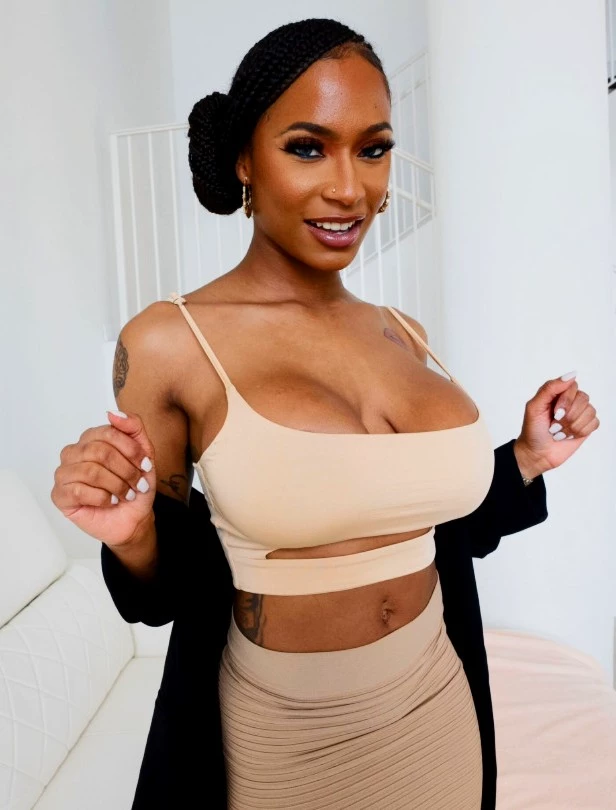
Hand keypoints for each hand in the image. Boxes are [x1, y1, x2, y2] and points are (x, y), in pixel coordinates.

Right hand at [51, 411, 155, 546]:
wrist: (133, 517)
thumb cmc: (135, 486)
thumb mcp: (144, 453)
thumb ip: (133, 427)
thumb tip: (113, 413)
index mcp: (91, 439)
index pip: (108, 432)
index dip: (131, 450)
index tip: (145, 465)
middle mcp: (74, 453)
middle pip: (99, 452)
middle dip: (126, 470)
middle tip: (137, 484)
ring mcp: (64, 473)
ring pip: (90, 472)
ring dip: (117, 486)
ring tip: (125, 494)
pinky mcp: (59, 495)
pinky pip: (79, 491)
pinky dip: (102, 498)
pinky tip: (109, 501)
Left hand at [513, 372, 599, 478]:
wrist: (537, 454)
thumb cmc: (533, 430)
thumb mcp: (534, 407)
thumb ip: (550, 388)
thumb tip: (572, 375)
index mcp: (557, 393)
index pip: (572, 386)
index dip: (565, 401)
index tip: (554, 414)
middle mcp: (570, 400)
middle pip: (583, 398)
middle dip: (568, 416)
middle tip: (554, 425)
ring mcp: (580, 413)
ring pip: (590, 411)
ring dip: (572, 426)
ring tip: (560, 432)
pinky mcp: (586, 427)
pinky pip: (594, 423)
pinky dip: (580, 432)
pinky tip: (569, 436)